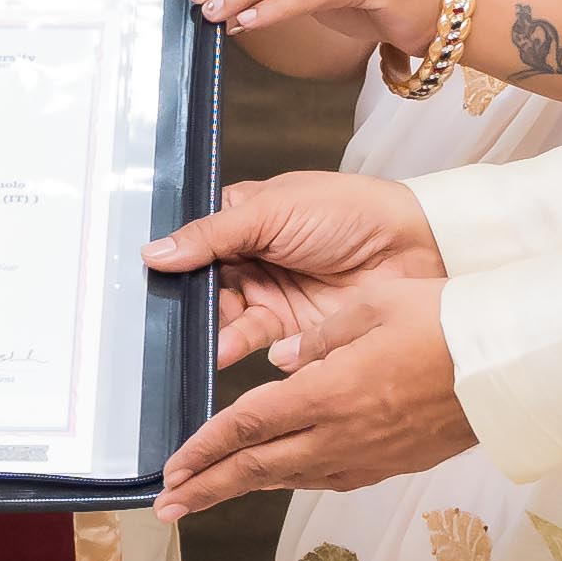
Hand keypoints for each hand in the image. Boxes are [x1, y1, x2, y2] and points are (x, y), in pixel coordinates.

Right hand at [146, 166, 445, 369]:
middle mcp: (252, 259)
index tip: (148, 279)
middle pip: (203, 287)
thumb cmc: (349, 211)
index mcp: (243, 220)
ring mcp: (271, 296)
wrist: (413, 247)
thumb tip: (155, 251)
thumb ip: (212, 234)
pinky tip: (225, 349)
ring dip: (211, 329)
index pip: (194, 245)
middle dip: (188, 303)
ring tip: (203, 339)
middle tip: (173, 317)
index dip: (173, 262)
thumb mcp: (272, 211)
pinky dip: (236, 348)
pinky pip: (253, 343)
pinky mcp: (292, 330)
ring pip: (224, 318)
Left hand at [153, 268, 473, 516]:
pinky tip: (282, 475)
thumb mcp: (372, 305)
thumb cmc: (446, 323)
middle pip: (258, 467)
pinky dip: (293, 479)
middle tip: (169, 505)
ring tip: (210, 494)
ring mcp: (368, 455)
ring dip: (246, 487)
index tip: (171, 469)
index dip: (203, 450)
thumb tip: (281, 362)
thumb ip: (318, 335)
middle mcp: (342, 434)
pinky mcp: (392, 463)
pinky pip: (328, 477)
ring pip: (292, 477)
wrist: (511, 366)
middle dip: (207, 487)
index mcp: (328, 392)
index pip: (247, 427)